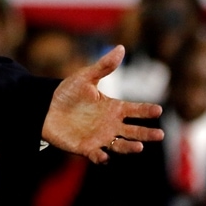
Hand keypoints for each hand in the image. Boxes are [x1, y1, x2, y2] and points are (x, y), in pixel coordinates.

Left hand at [40, 45, 162, 163]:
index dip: (146, 110)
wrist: (45, 108)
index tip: (158, 110)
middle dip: (147, 133)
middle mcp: (111, 124)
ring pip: (120, 145)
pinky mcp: (87, 148)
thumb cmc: (67, 93)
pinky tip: (104, 156)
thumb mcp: (85, 77)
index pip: (135, 110)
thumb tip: (121, 47)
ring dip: (130, 147)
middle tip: (160, 134)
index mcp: (114, 108)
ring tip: (140, 147)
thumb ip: (104, 66)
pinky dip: (101, 158)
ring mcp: (100, 137)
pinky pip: (97, 156)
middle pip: (134, 131)